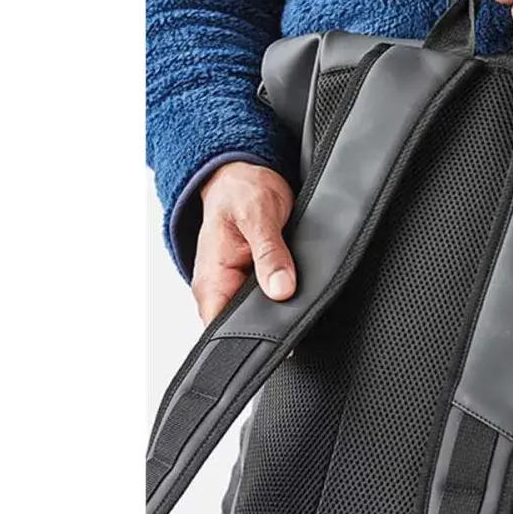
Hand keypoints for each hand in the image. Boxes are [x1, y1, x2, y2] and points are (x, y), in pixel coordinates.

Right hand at [192, 161, 295, 325]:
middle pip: (244, 327)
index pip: (220, 330)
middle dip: (271, 325)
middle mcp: (221, 287)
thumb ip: (269, 254)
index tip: (278, 335)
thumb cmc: (241, 191)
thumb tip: (281, 289)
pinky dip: (285, 295)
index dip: (248, 338)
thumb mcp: (258, 217)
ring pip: (261, 313)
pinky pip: (270, 298)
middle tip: (298, 315)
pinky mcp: (256, 280)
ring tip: (300, 299)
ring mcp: (238, 285)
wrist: (245, 175)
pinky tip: (299, 290)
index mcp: (212, 280)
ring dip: (280, 309)